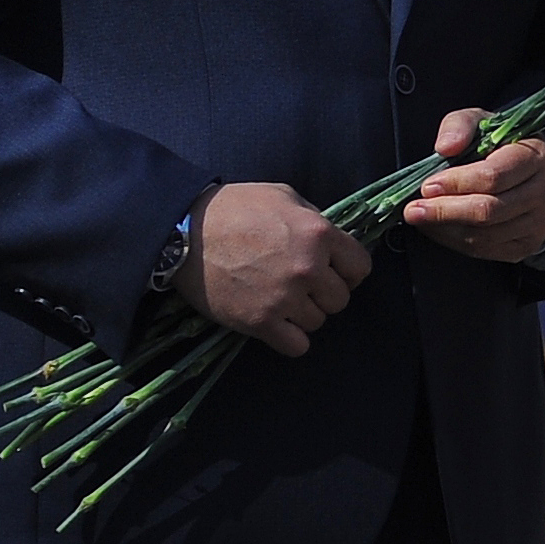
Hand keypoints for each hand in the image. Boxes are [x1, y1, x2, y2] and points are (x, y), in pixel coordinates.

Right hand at [180, 182, 372, 356]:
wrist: (185, 233)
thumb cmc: (236, 208)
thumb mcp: (285, 197)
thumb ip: (314, 221)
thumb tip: (331, 242)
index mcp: (320, 234)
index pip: (360, 268)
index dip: (347, 271)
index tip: (332, 271)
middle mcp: (308, 268)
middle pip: (340, 299)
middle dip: (324, 293)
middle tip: (302, 286)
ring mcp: (284, 298)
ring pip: (318, 322)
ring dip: (304, 314)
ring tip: (283, 300)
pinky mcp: (259, 322)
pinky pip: (297, 345)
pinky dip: (291, 338)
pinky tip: (278, 324)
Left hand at [403, 109, 544, 262]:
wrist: (526, 172)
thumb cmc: (499, 145)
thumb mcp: (480, 123)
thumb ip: (460, 125)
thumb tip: (446, 147)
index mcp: (535, 156)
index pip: (494, 176)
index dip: (457, 183)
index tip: (427, 185)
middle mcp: (543, 191)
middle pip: (489, 210)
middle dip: (445, 211)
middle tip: (413, 209)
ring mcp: (537, 221)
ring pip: (484, 235)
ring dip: (445, 229)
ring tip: (421, 217)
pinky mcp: (526, 244)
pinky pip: (484, 250)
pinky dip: (454, 242)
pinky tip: (438, 228)